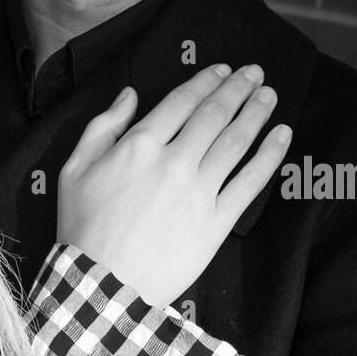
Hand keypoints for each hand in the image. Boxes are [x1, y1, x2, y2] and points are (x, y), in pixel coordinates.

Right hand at [56, 63, 291, 306]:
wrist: (103, 285)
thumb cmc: (84, 228)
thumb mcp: (75, 169)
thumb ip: (103, 126)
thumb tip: (129, 95)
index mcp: (139, 145)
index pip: (181, 102)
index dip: (205, 81)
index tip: (222, 70)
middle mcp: (174, 162)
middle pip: (214, 115)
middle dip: (237, 88)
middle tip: (255, 73)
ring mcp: (198, 192)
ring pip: (235, 142)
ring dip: (256, 113)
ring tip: (270, 95)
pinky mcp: (216, 222)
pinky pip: (249, 182)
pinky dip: (269, 156)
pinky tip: (281, 136)